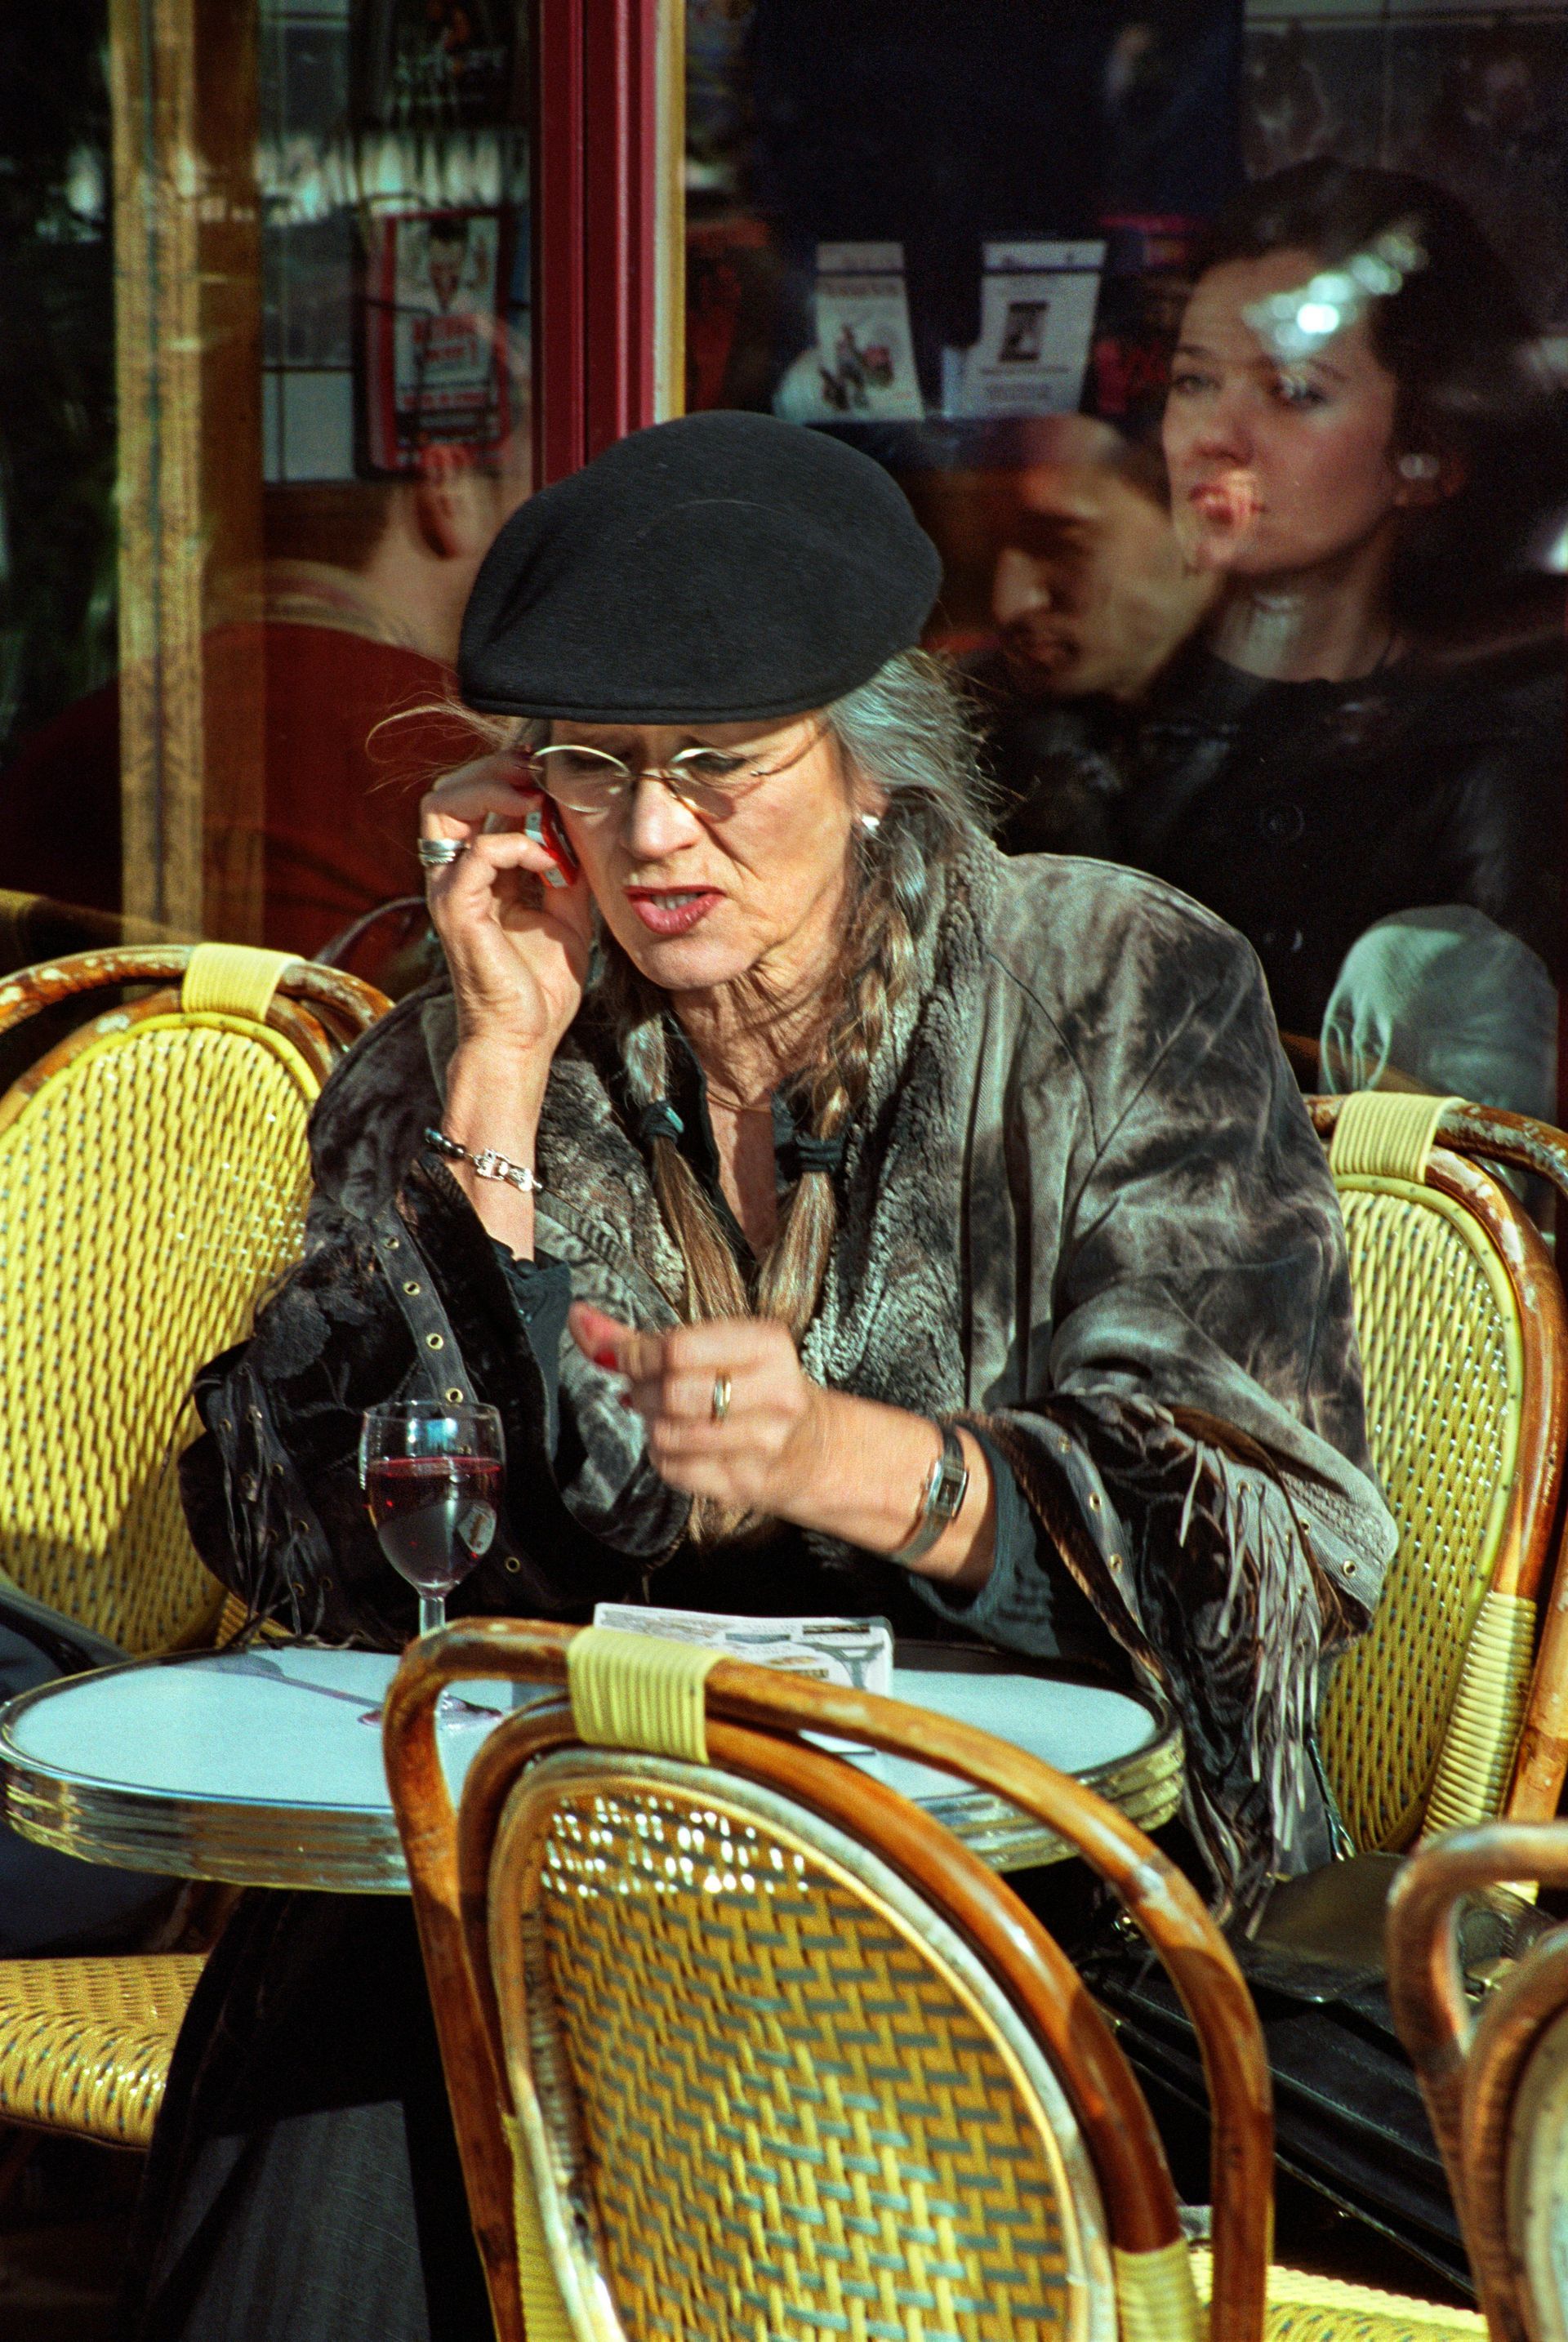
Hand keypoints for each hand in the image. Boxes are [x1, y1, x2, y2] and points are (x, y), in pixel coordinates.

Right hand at [420, 753, 592, 1058]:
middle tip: (536, 774)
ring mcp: (449, 892)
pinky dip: (516, 845)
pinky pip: (476, 853)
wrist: (524, 1039)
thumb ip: (567, 868)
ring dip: (491, 791)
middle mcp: (454, 876)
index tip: (548, 772)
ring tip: (533, 799)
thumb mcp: (567, 912)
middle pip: (447, 792)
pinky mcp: (456, 912)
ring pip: (442, 807)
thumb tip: (581, 827)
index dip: (506, 776)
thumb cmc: (540, 987)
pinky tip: (549, 864)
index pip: (473, 801)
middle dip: (492, 771)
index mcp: (477, 874)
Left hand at [569, 1303, 825, 1517]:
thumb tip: (579, 1319)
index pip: (677, 1348)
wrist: (811, 1447)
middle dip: (641, 1393)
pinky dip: (663, 1457)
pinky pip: (673, 1469)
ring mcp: (765, 1441)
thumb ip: (639, 1337)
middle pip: (671, 1392)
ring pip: (668, 1434)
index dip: (636, 1356)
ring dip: (651, 1426)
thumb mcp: (711, 1349)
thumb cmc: (749, 1387)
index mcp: (767, 1344)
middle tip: (643, 1392)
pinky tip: (682, 1446)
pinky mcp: (747, 1482)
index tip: (626, 1359)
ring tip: (665, 1417)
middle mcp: (776, 1391)